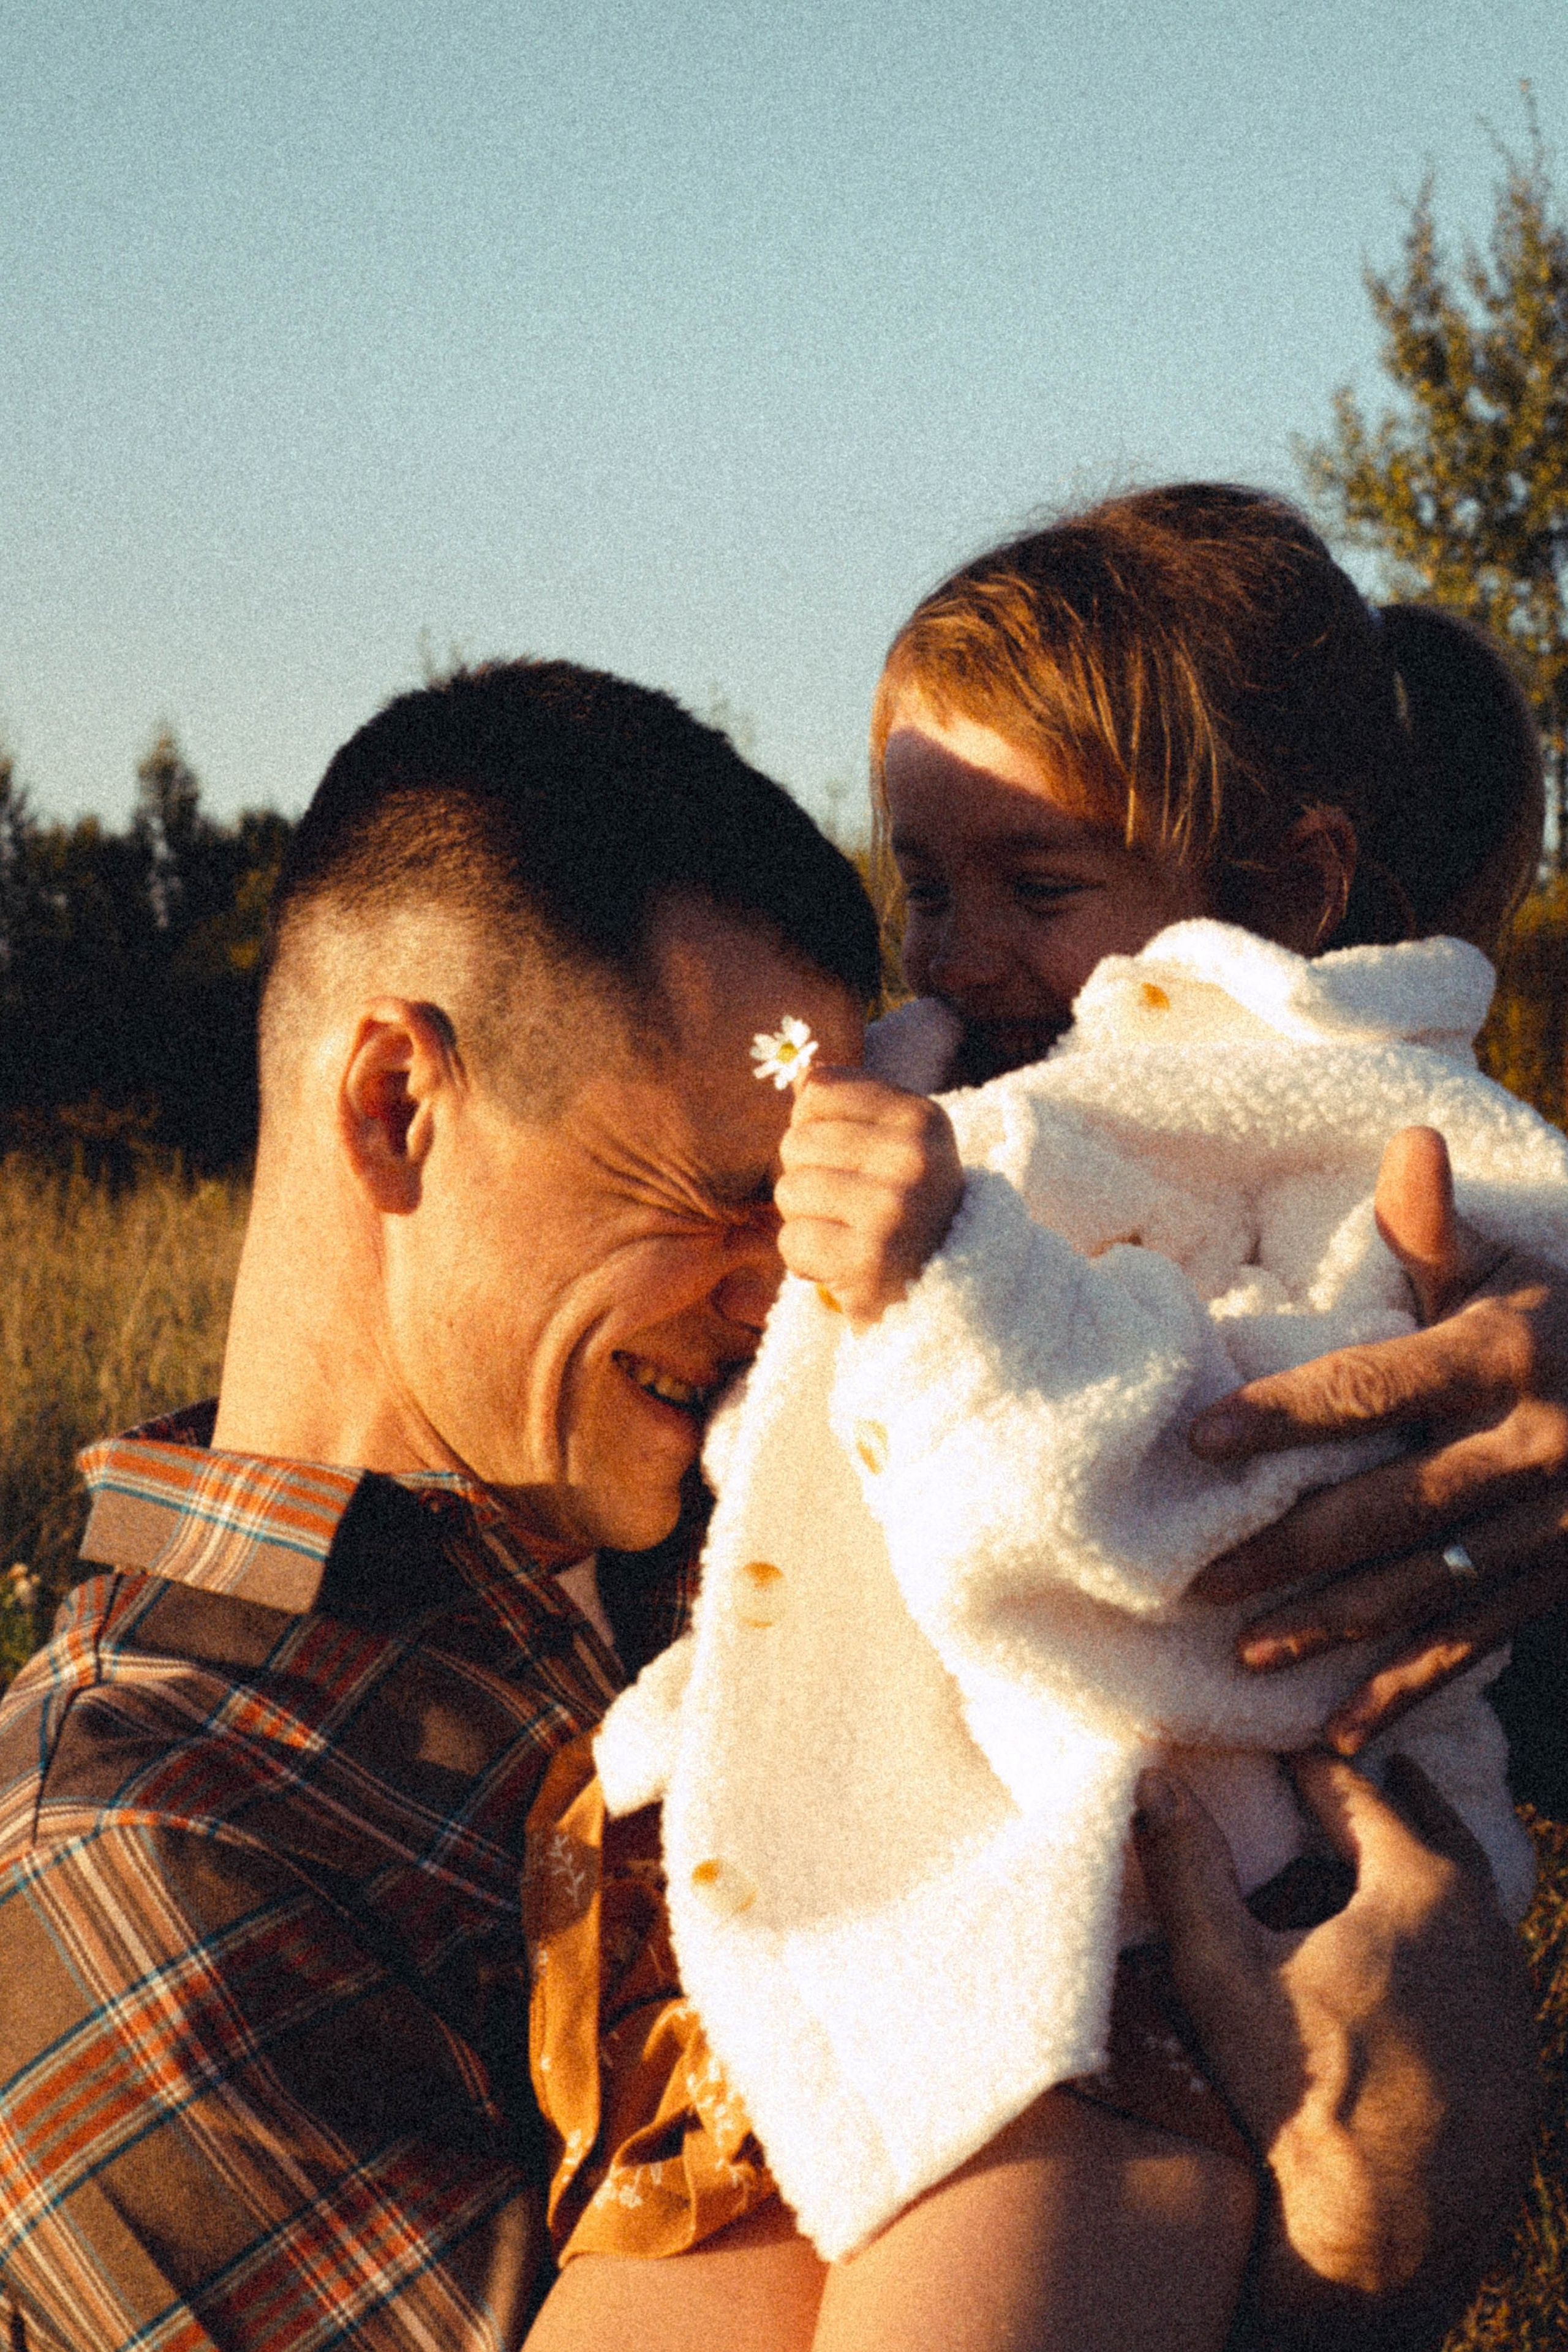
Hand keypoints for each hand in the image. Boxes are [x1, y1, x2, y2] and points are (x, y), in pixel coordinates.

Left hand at [773, 1068, 963, 1330]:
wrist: (957, 1300)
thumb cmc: (913, 1215)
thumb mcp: (902, 1148)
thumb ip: (852, 1106)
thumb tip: (801, 1071)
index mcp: (922, 1119)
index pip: (818, 1093)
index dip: (814, 1128)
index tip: (847, 1160)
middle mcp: (913, 1158)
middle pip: (797, 1142)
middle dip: (808, 1178)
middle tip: (849, 1209)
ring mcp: (892, 1210)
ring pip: (789, 1191)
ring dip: (806, 1220)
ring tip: (848, 1236)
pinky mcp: (867, 1261)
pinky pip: (792, 1241)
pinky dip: (806, 1260)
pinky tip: (842, 1267)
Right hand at [1133, 1750, 1537, 2349]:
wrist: (1395, 2235)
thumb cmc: (1305, 2095)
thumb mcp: (1225, 1970)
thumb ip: (1187, 1868)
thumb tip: (1151, 1780)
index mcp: (1423, 1885)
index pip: (1359, 1795)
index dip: (1309, 1771)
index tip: (1280, 1753)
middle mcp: (1484, 1925)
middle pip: (1433, 1833)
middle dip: (1388, 1802)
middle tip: (1348, 1778)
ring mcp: (1509, 1991)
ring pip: (1466, 1897)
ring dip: (1421, 1867)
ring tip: (1376, 1856)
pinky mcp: (1516, 2049)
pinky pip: (1478, 1960)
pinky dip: (1441, 1934)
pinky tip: (1404, 1954)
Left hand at [1187, 1126, 1567, 1751]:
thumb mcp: (1517, 1264)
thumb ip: (1441, 1227)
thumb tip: (1407, 1143)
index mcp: (1506, 1357)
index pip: (1375, 1388)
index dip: (1285, 1415)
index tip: (1202, 1442)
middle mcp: (1533, 1449)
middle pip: (1388, 1507)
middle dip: (1287, 1552)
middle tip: (1193, 1582)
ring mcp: (1553, 1527)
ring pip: (1426, 1588)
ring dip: (1334, 1629)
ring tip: (1247, 1654)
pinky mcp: (1562, 1582)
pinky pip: (1479, 1641)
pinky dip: (1411, 1688)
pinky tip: (1344, 1729)